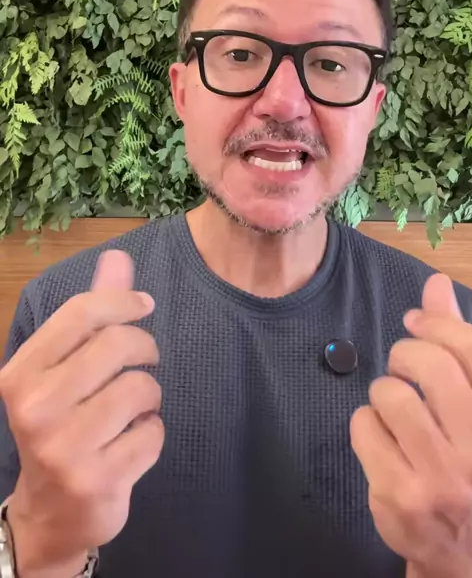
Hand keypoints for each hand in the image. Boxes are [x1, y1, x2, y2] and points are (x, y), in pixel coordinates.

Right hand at [0, 250, 163, 577]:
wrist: (49, 512)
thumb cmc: (60, 423)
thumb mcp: (63, 367)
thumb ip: (91, 313)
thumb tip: (117, 256)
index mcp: (20, 374)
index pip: (81, 313)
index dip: (123, 301)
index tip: (144, 306)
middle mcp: (35, 409)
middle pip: (119, 345)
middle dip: (144, 349)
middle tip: (143, 363)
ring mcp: (64, 449)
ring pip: (142, 388)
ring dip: (149, 395)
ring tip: (133, 408)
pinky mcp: (96, 481)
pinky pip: (153, 432)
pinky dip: (152, 433)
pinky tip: (130, 443)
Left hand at [350, 273, 471, 577]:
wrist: (465, 556)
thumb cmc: (471, 465)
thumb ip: (461, 346)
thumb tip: (436, 284)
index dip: (438, 325)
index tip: (415, 323)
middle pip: (431, 366)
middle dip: (406, 354)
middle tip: (402, 365)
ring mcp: (443, 479)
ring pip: (391, 395)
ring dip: (385, 393)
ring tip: (397, 411)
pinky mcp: (401, 498)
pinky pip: (363, 427)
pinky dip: (366, 425)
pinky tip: (384, 443)